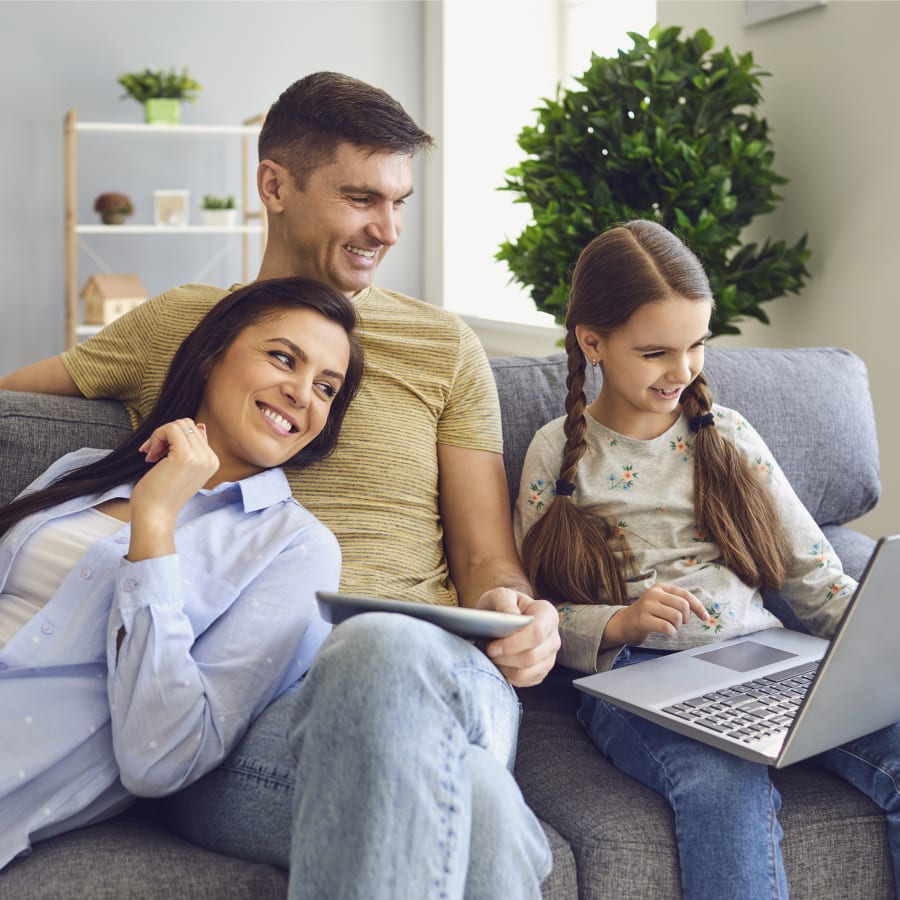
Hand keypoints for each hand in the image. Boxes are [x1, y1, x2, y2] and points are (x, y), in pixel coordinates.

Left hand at [127, 418, 218, 561]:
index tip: (159, 454)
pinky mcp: (185, 456)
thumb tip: (201, 426)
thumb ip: (194, 448)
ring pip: (179, 424)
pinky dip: (156, 437)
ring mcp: (200, 457)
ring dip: (160, 435)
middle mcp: (210, 458)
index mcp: (212, 461)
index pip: (195, 431)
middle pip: (187, 424)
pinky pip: (170, 429)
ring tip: (152, 454)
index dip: (173, 438)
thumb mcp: (183, 468)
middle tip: (154, 453)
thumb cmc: (162, 494)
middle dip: (166, 434)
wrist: (156, 515)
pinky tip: (151, 455)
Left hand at [479, 587, 560, 687]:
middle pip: (532, 656)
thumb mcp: (499, 595)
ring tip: (493, 657)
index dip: (513, 644)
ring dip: (505, 668)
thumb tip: (512, 617)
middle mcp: (553, 637)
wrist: (502, 619)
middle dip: (506, 657)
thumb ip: (504, 601)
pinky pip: (524, 681)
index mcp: (548, 614)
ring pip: (527, 672)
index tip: (492, 647)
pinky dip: (508, 676)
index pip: (536, 634)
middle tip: (488, 652)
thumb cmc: (501, 605)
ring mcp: (549, 657)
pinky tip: (500, 663)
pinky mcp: (541, 672)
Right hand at [603, 582, 708, 646]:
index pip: (685, 594)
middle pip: (683, 606)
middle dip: (685, 619)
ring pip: (676, 617)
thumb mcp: (661, 602)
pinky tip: (665, 632)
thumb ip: (678, 602)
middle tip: (677, 623)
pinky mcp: (643, 620)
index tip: (705, 617)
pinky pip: (667, 628)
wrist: (624, 623)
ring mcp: (646, 606)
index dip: (698, 607)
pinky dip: (670, 633)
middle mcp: (653, 594)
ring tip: (669, 627)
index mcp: (660, 587)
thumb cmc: (648, 614)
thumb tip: (703, 612)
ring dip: (677, 626)